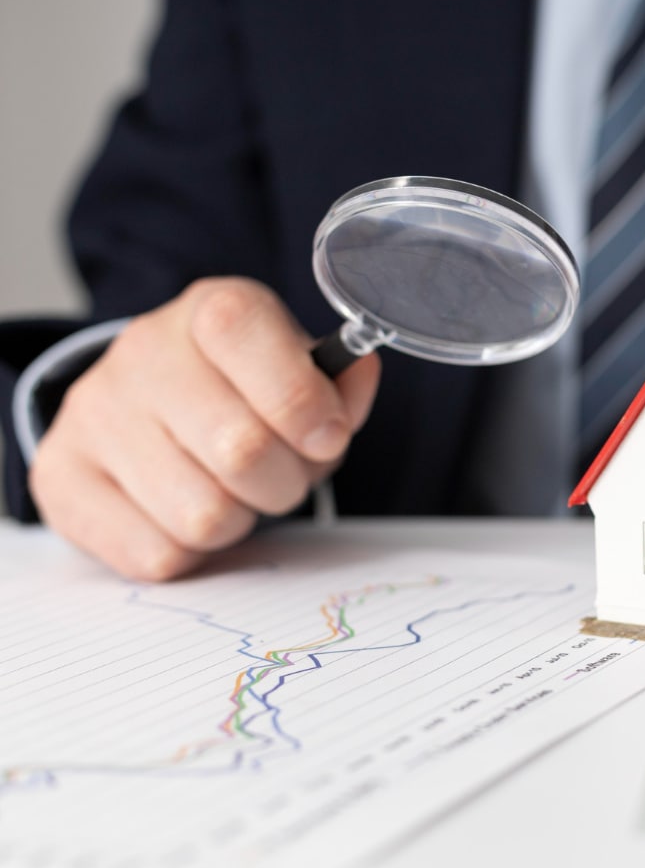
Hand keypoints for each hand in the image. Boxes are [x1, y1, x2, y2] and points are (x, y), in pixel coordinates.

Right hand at [30, 277, 380, 580]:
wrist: (148, 409)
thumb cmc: (246, 396)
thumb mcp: (302, 377)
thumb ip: (340, 388)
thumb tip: (358, 374)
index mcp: (212, 313)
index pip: (246, 334)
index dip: (303, 402)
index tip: (327, 437)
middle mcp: (143, 354)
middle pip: (242, 450)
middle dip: (284, 483)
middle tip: (281, 477)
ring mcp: (94, 414)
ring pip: (202, 515)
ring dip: (238, 521)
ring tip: (232, 493)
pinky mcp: (62, 478)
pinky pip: (156, 554)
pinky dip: (191, 552)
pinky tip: (185, 513)